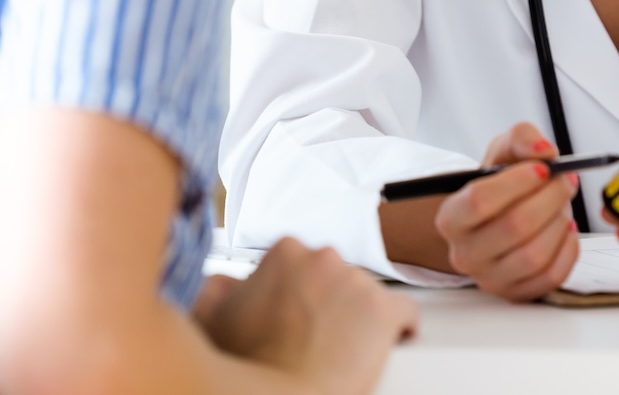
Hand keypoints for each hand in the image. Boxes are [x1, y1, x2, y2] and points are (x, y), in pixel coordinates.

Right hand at [193, 237, 417, 394]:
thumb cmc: (247, 366)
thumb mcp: (213, 317)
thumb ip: (218, 288)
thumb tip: (225, 282)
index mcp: (285, 252)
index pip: (302, 264)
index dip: (297, 294)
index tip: (294, 316)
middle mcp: (324, 257)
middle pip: (334, 277)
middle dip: (327, 303)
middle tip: (312, 338)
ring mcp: (358, 282)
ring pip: (365, 296)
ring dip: (356, 319)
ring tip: (338, 351)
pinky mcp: (386, 311)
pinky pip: (404, 313)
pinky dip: (398, 330)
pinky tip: (389, 344)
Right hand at [432, 122, 580, 300]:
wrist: (499, 218)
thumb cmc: (500, 186)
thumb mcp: (504, 151)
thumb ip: (522, 138)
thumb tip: (544, 150)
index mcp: (451, 217)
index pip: (479, 201)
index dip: (516, 182)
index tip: (543, 168)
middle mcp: (464, 253)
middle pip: (514, 227)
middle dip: (549, 198)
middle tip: (565, 180)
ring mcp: (490, 278)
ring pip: (534, 255)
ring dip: (559, 223)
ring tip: (562, 205)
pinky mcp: (516, 293)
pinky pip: (551, 277)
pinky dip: (568, 250)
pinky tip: (566, 230)